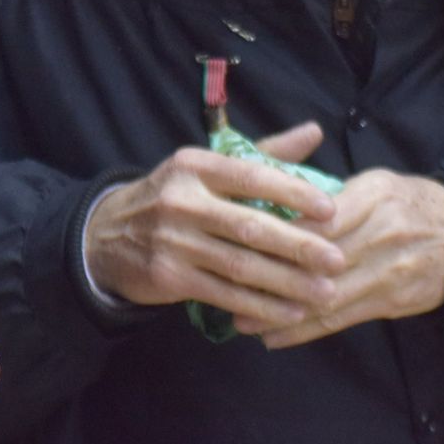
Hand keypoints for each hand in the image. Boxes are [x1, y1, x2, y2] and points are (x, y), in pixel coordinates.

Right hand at [84, 122, 344, 325]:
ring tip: (324, 292)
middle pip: (251, 226)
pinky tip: (290, 312)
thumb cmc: (173, 197)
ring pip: (241, 265)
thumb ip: (263, 153)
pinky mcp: (169, 276)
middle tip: (337, 260)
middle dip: (299, 246)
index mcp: (196, 165)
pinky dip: (260, 305)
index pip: (251, 176)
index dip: (293, 192)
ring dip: (287, 283)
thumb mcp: (206, 167)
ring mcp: (173, 240)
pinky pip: (225, 294)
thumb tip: (314, 131)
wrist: (106, 236)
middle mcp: (182, 200)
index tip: (330, 210)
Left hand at [235, 168, 443, 348]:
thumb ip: (333, 194)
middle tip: (227, 283)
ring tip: (240, 319)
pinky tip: (273, 337)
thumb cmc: (409, 202)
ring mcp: (386, 272)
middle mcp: (381, 234)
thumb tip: (279, 202)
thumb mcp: (375, 182)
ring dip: (279, 312)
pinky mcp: (389, 303)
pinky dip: (303, 331)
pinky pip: (340, 321)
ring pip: (324, 296)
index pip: (317, 218)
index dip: (279, 233)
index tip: (241, 240)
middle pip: (317, 260)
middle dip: (270, 275)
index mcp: (373, 196)